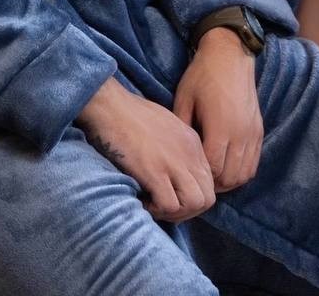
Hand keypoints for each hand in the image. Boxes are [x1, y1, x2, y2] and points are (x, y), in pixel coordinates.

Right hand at [76, 76, 215, 221]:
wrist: (109, 104)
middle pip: (208, 197)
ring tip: (154, 204)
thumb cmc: (129, 115)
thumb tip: (174, 175)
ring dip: (175, 213)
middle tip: (164, 206)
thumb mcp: (165, 126)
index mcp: (192, 142)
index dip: (192, 196)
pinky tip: (143, 200)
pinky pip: (170, 205)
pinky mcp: (154, 171)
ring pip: (195, 203)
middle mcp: (188, 152)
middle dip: (187, 211)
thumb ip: (176, 148)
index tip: (171, 195)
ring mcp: (173, 161)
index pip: (209, 182)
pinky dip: (157, 210)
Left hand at [174, 26, 262, 192]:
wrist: (229, 54)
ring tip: (212, 175)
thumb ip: (182, 128)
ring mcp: (252, 133)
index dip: (200, 176)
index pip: (213, 168)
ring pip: (244, 174)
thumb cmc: (202, 75)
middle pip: (229, 177)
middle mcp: (240, 133)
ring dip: (228, 181)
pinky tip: (227, 167)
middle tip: (198, 178)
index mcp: (220, 127)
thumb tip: (176, 154)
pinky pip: (253, 163)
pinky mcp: (259, 130)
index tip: (187, 173)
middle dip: (213, 183)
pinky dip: (241, 171)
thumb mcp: (184, 99)